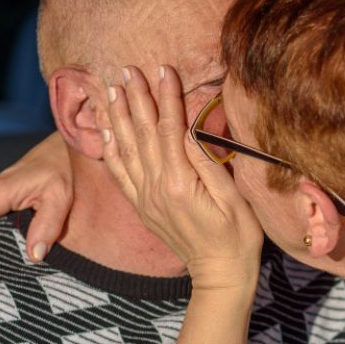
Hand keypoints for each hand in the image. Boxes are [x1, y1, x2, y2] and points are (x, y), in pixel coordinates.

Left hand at [103, 65, 262, 292]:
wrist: (220, 274)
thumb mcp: (233, 199)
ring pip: (126, 149)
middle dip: (135, 97)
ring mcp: (146, 199)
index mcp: (180, 183)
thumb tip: (190, 130)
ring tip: (111, 88)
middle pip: (142, 133)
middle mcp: (156, 189)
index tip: (163, 68)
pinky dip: (111, 150)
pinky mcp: (142, 207)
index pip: (169, 129)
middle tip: (126, 68)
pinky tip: (106, 130)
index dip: (166, 97)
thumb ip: (208, 164)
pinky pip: (120, 174)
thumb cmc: (238, 237)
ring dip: (118, 116)